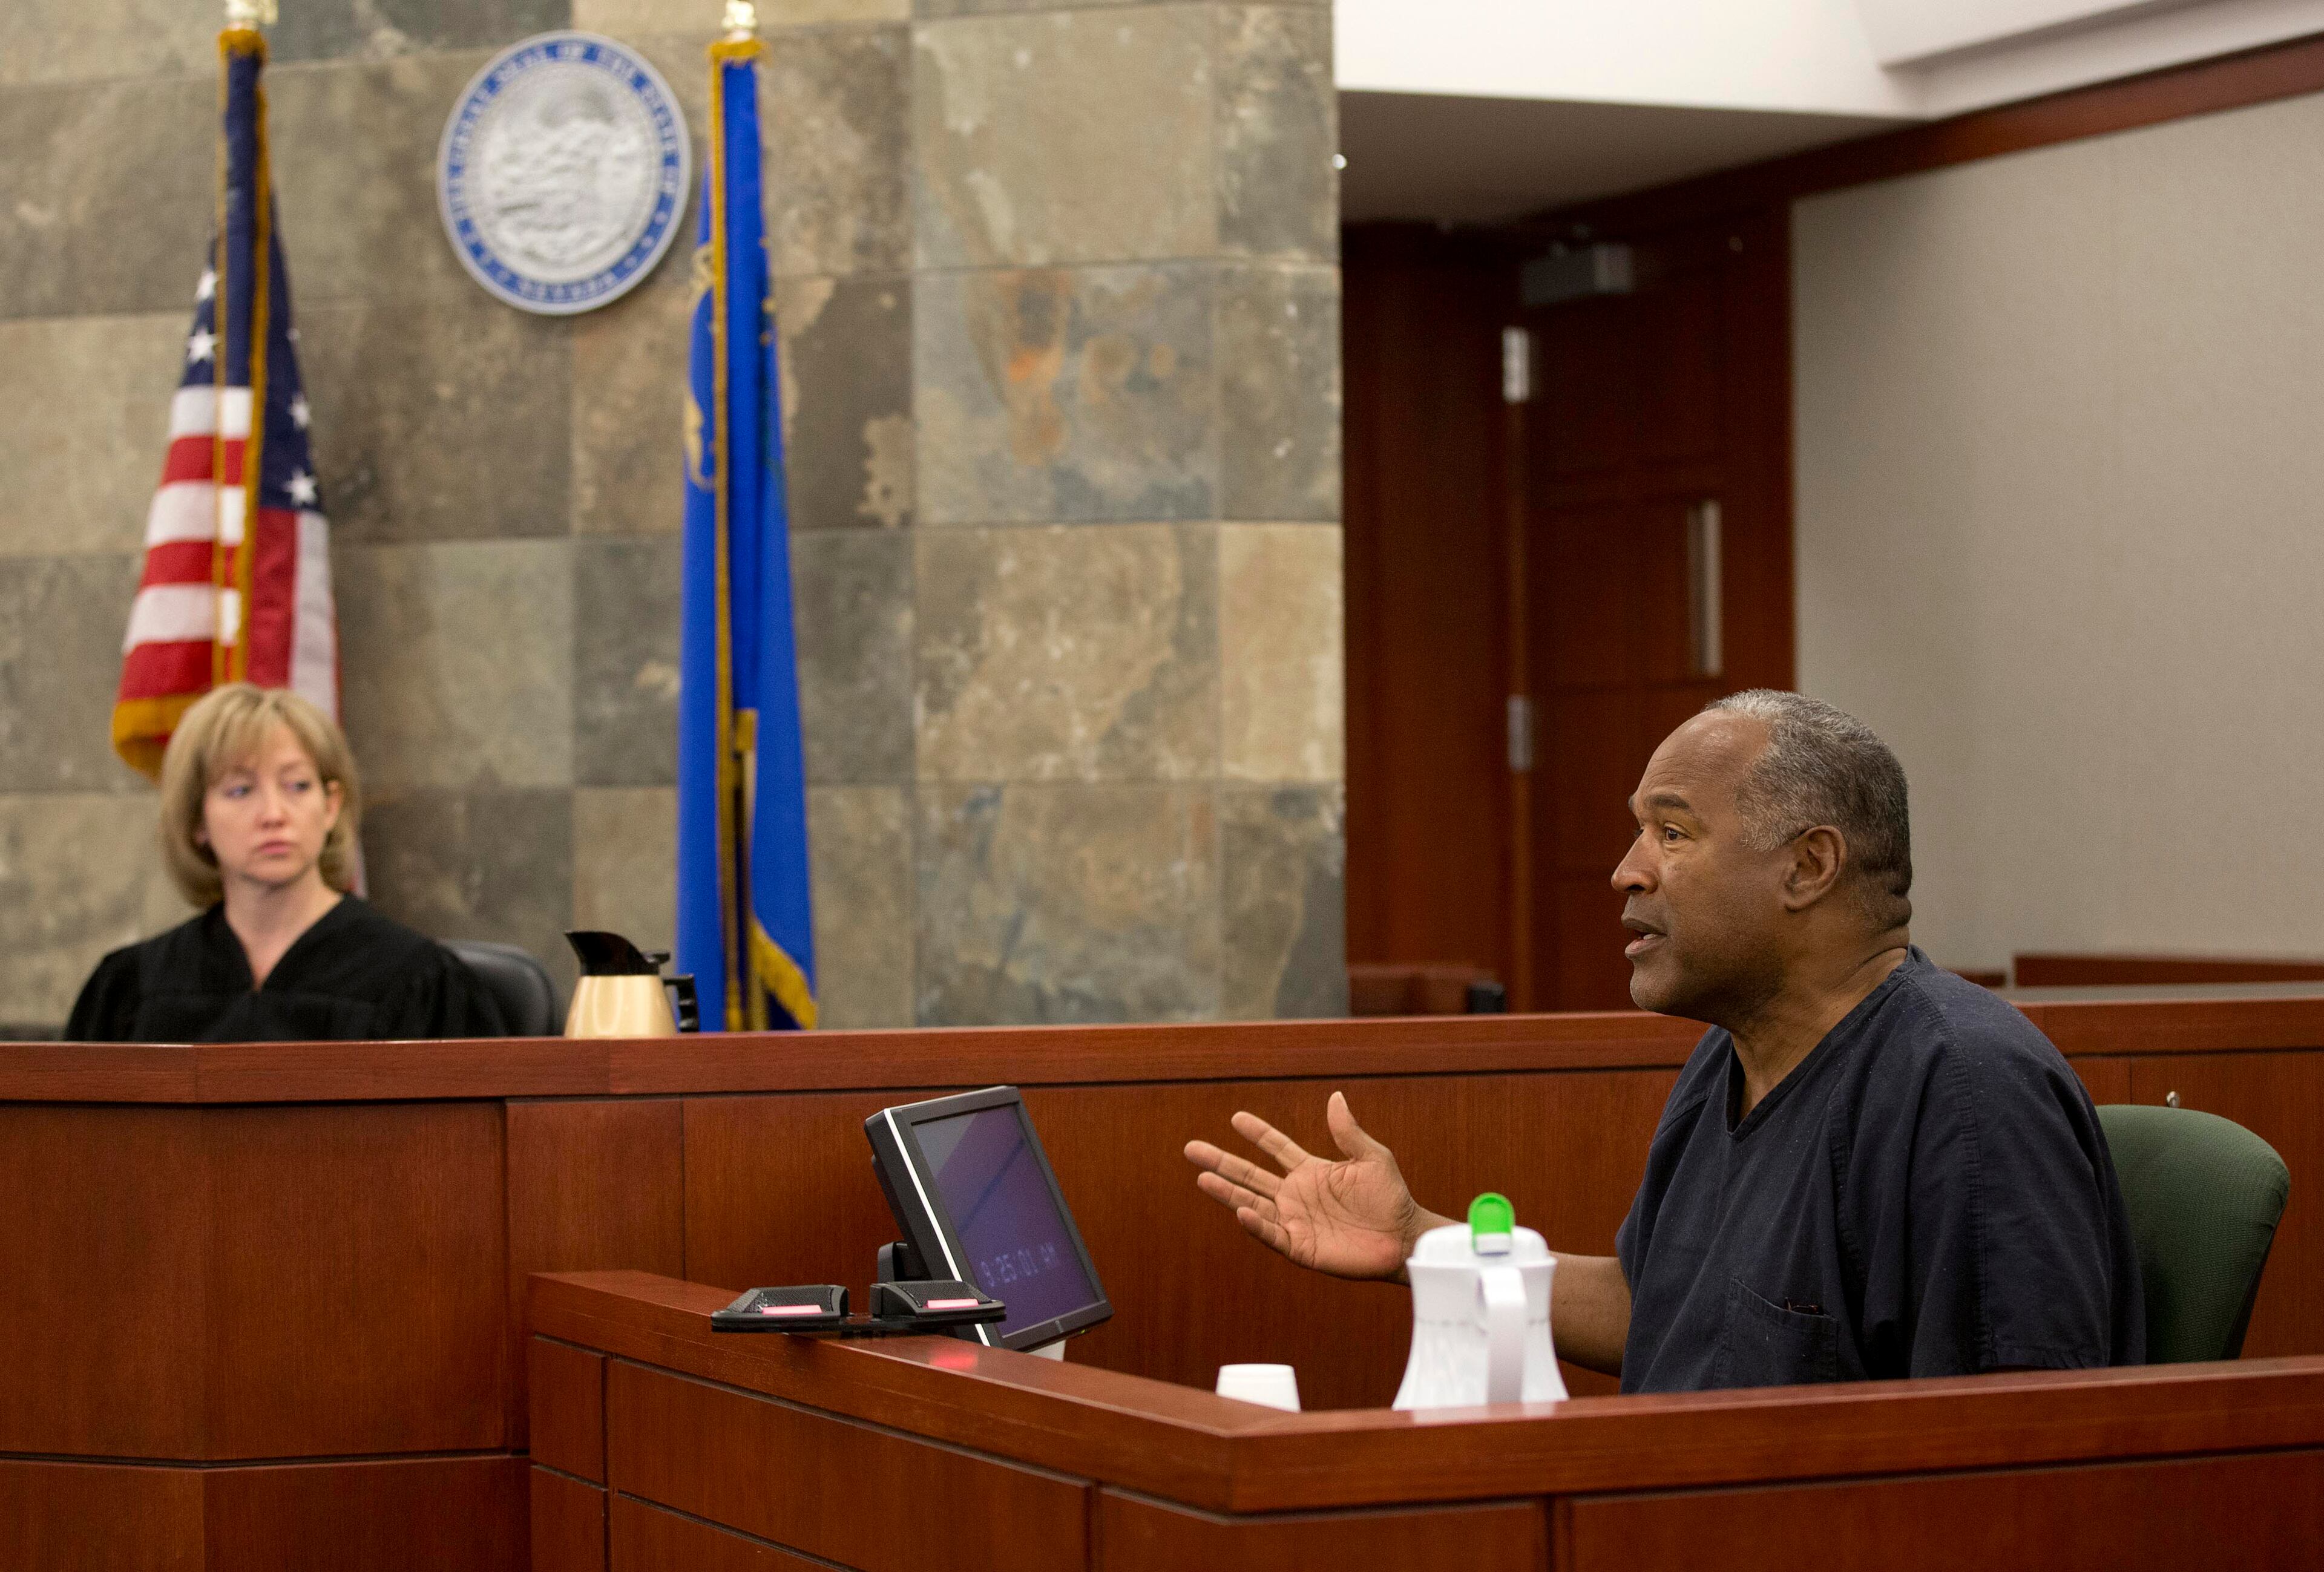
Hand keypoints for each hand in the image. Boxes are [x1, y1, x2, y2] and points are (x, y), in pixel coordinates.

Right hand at [1183, 1092, 1439, 1280]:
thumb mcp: (1371, 1158)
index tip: (1235, 1118)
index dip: (1257, 1134)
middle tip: (1191, 1149)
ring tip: (1202, 1178)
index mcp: (1311, 1172)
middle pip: (1251, 1175)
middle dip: (1222, 1162)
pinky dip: (1256, 1225)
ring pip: (1252, 1203)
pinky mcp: (1300, 1247)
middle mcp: (1296, 1195)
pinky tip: (1240, 1211)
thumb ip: (1348, 1132)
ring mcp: (1295, 1221)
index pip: (1276, 1148)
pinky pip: (1272, 1234)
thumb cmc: (1392, 1198)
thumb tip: (1335, 1097)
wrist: (1404, 1238)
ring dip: (1228, 1192)